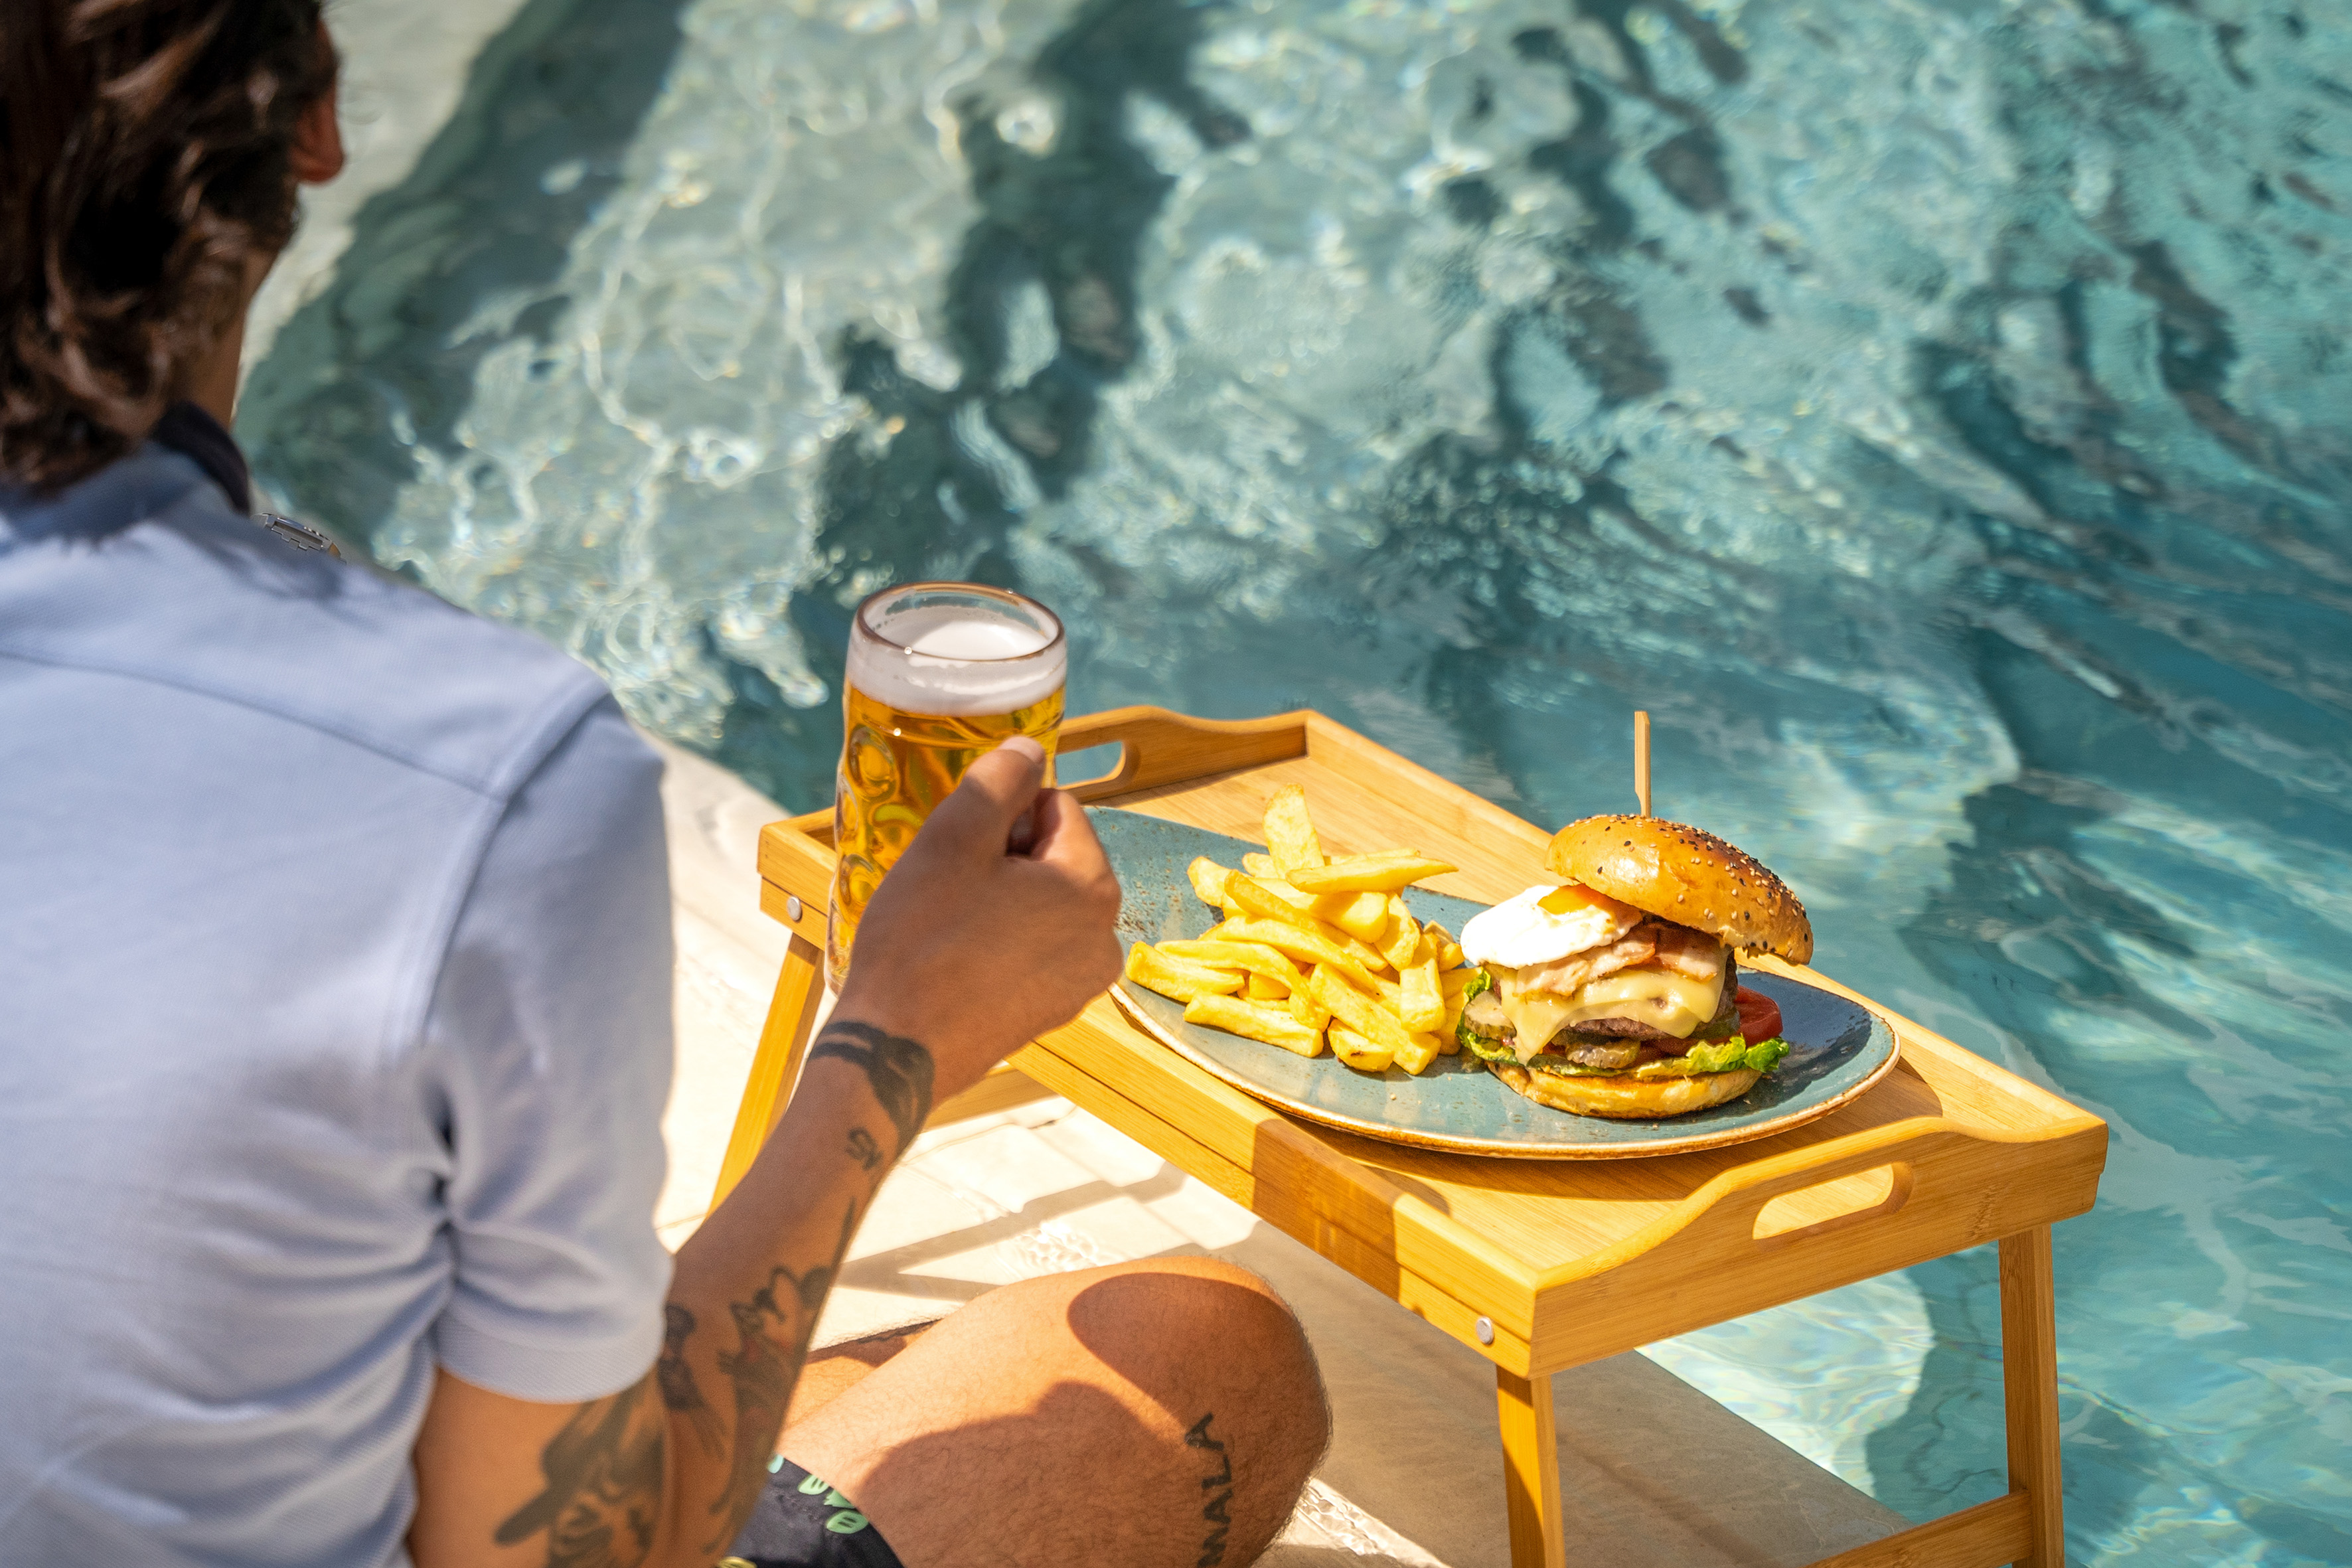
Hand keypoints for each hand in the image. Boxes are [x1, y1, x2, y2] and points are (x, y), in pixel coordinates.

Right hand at [831, 737, 1122, 1098]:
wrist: (896, 1049)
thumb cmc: (922, 940)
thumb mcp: (954, 837)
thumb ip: (1000, 779)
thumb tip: (1030, 749)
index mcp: (1094, 887)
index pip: (1057, 808)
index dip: (1003, 816)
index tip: (961, 848)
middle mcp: (1106, 936)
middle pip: (1055, 857)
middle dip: (1005, 858)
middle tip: (951, 887)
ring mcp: (1083, 981)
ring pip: (1042, 903)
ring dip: (1001, 897)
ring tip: (951, 924)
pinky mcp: (1055, 1011)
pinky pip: (1034, 947)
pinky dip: (1002, 939)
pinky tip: (959, 958)